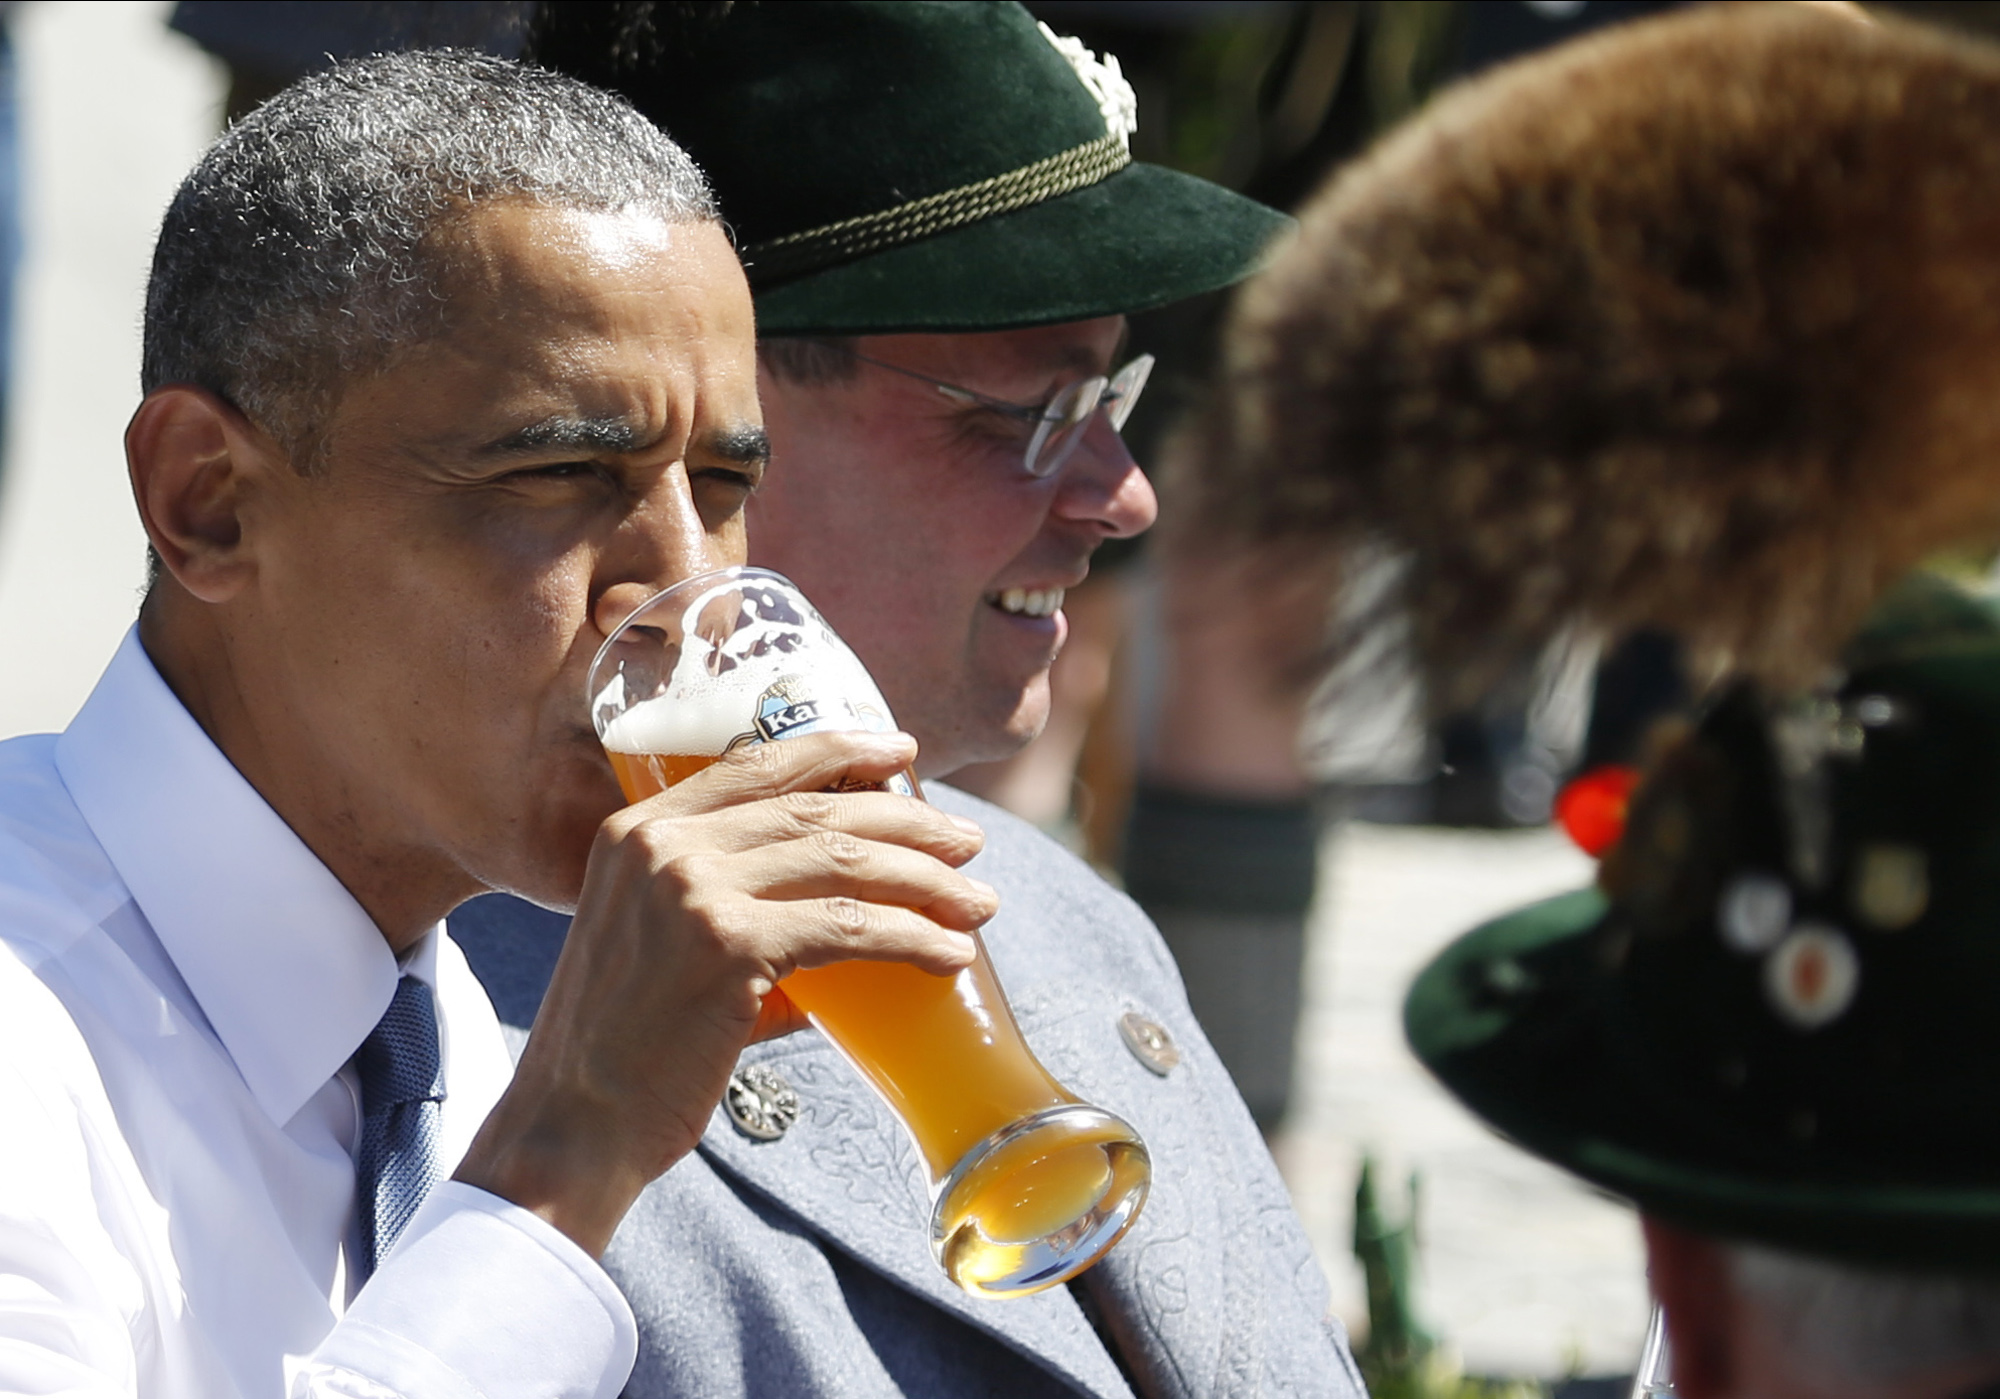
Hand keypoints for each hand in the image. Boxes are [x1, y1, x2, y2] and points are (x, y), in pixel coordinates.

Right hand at [453, 730, 993, 1255]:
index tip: (899, 751)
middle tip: (968, 842)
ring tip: (978, 901)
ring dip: (926, 880)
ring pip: (843, 861)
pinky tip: (949, 956)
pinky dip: (911, 938)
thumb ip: (738, 915)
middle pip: (815, 809)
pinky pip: (848, 927)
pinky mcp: (728, 944)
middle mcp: (663, 842)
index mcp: (639, 829)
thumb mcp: (661, 944)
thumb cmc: (625, 1050)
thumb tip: (842, 924)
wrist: (572, 1124)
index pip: (756, 763)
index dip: (838, 750)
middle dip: (907, 823)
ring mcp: (692, 888)